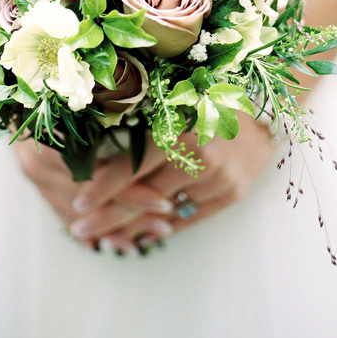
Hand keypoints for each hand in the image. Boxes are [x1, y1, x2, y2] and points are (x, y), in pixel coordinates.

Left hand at [15, 113, 276, 253]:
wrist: (259, 109)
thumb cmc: (201, 101)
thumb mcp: (166, 106)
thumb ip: (133, 130)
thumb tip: (90, 160)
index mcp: (177, 128)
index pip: (131, 167)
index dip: (102, 189)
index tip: (77, 205)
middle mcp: (200, 155)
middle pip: (144, 197)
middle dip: (108, 217)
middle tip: (79, 230)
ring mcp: (219, 178)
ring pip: (164, 212)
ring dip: (132, 227)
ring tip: (103, 237)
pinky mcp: (232, 193)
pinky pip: (189, 219)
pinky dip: (162, 228)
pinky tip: (139, 235)